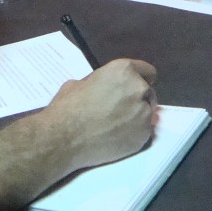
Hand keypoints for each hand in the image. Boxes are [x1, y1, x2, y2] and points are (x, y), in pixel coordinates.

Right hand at [41, 58, 157, 173]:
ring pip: (146, 114)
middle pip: (148, 93)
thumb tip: (104, 89)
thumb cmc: (68, 106)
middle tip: (119, 109)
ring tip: (115, 125)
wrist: (63, 139)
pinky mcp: (143, 137)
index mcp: (124, 71)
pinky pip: (142, 132)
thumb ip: (101, 83)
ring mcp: (144, 115)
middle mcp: (139, 90)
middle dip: (136, 99)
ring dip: (135, 117)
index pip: (147, 71)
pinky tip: (115, 137)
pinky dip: (132, 134)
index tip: (131, 88)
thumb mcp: (81, 83)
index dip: (138, 79)